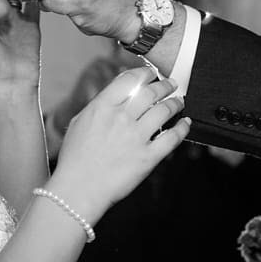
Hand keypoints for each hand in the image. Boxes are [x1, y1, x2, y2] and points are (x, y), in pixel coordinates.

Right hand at [49, 66, 190, 221]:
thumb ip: (100, 104)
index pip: (130, 79)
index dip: (145, 73)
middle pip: (151, 92)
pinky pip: (172, 138)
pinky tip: (185, 123)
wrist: (78, 189)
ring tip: (179, 102)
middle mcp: (121, 119)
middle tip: (171, 84)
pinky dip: (182, 128)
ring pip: (165, 111)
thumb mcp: (80, 122)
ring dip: (176, 103)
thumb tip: (118, 91)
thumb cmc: (75, 159)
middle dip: (165, 85)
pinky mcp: (147, 158)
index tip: (152, 73)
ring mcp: (136, 138)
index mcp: (102, 107)